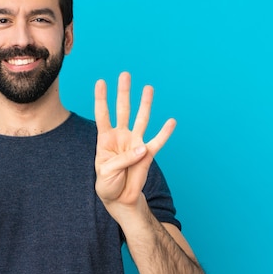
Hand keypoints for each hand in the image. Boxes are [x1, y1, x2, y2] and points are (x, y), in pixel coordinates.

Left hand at [94, 72, 175, 208]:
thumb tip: (143, 148)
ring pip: (141, 119)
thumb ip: (123, 159)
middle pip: (123, 110)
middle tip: (125, 75)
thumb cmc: (107, 184)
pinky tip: (171, 121)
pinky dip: (165, 132)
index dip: (101, 99)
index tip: (101, 82)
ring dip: (145, 103)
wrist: (119, 199)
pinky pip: (158, 141)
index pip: (102, 114)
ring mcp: (135, 143)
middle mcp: (121, 136)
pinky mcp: (148, 154)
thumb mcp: (107, 172)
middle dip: (123, 92)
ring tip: (148, 88)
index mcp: (105, 139)